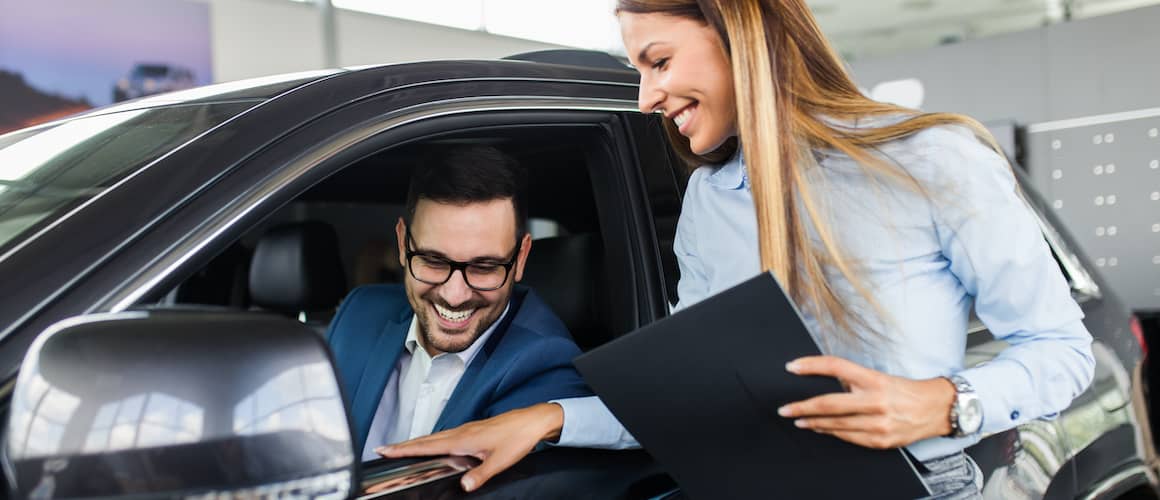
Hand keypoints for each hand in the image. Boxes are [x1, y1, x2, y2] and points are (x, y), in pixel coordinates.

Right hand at [376, 403, 563, 491]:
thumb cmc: (517, 438)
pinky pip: (445, 436)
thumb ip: (480, 474)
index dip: (404, 449)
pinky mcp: (472, 430)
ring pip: (434, 437)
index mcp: (462, 439)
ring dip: (415, 443)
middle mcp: (460, 432)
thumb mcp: (500, 461)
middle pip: (425, 439)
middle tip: (383, 450)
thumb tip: (464, 486)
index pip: (426, 445)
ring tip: (400, 449)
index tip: (385, 450)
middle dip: (402, 445)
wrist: (532, 421)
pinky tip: (432, 446)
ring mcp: (466, 429)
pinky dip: (431, 441)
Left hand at [777, 355, 955, 448]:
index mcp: (874, 379)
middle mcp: (875, 401)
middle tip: (785, 409)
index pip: (835, 367)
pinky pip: (848, 437)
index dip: (811, 366)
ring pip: (835, 425)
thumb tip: (825, 380)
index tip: (792, 367)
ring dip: (813, 423)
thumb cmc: (905, 390)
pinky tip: (821, 429)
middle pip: (828, 404)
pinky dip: (832, 433)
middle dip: (801, 407)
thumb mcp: (879, 376)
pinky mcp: (880, 440)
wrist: (936, 409)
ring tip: (798, 420)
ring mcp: (878, 423)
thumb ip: (854, 380)